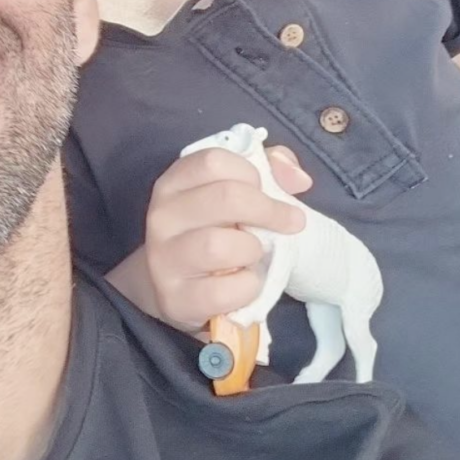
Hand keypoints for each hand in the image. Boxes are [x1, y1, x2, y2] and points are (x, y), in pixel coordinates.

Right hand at [144, 144, 311, 332]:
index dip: (251, 173)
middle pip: (225, 197)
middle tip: (291, 223)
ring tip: (254, 255)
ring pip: (219, 245)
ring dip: (252, 251)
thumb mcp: (235, 193)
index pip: (214, 161)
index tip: (267, 190)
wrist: (179, 289)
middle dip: (269, 210)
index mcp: (173, 183)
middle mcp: (161, 216)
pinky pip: (223, 291)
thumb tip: (298, 179)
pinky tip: (245, 282)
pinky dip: (248, 287)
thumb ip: (270, 170)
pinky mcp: (175, 298)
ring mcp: (163, 259)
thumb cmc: (215, 232)